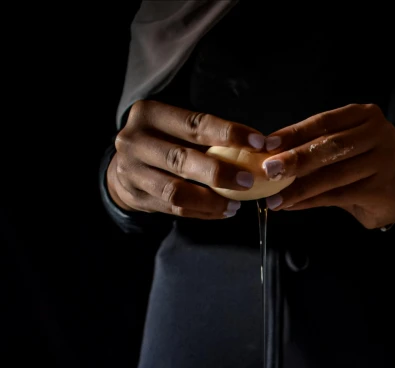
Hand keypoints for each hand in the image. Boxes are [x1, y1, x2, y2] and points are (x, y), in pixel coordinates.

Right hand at [107, 100, 265, 219]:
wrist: (123, 166)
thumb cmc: (162, 141)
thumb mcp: (174, 126)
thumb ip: (204, 134)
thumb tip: (255, 146)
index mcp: (149, 114)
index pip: (194, 124)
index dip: (228, 133)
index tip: (258, 142)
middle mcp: (135, 141)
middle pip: (182, 160)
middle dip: (220, 172)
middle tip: (249, 181)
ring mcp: (132, 171)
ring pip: (176, 191)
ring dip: (211, 200)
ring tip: (236, 204)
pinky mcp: (136, 197)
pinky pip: (175, 209)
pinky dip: (202, 212)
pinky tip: (222, 211)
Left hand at [262, 104, 394, 228]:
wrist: (388, 193)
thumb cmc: (355, 165)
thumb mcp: (337, 147)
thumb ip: (311, 145)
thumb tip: (269, 152)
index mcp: (365, 115)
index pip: (324, 122)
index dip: (295, 133)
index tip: (267, 145)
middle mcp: (379, 133)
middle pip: (331, 146)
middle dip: (297, 159)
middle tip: (269, 171)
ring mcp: (384, 161)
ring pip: (334, 175)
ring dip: (300, 188)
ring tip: (275, 198)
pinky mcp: (379, 189)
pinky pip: (338, 196)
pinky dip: (311, 201)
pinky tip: (291, 205)